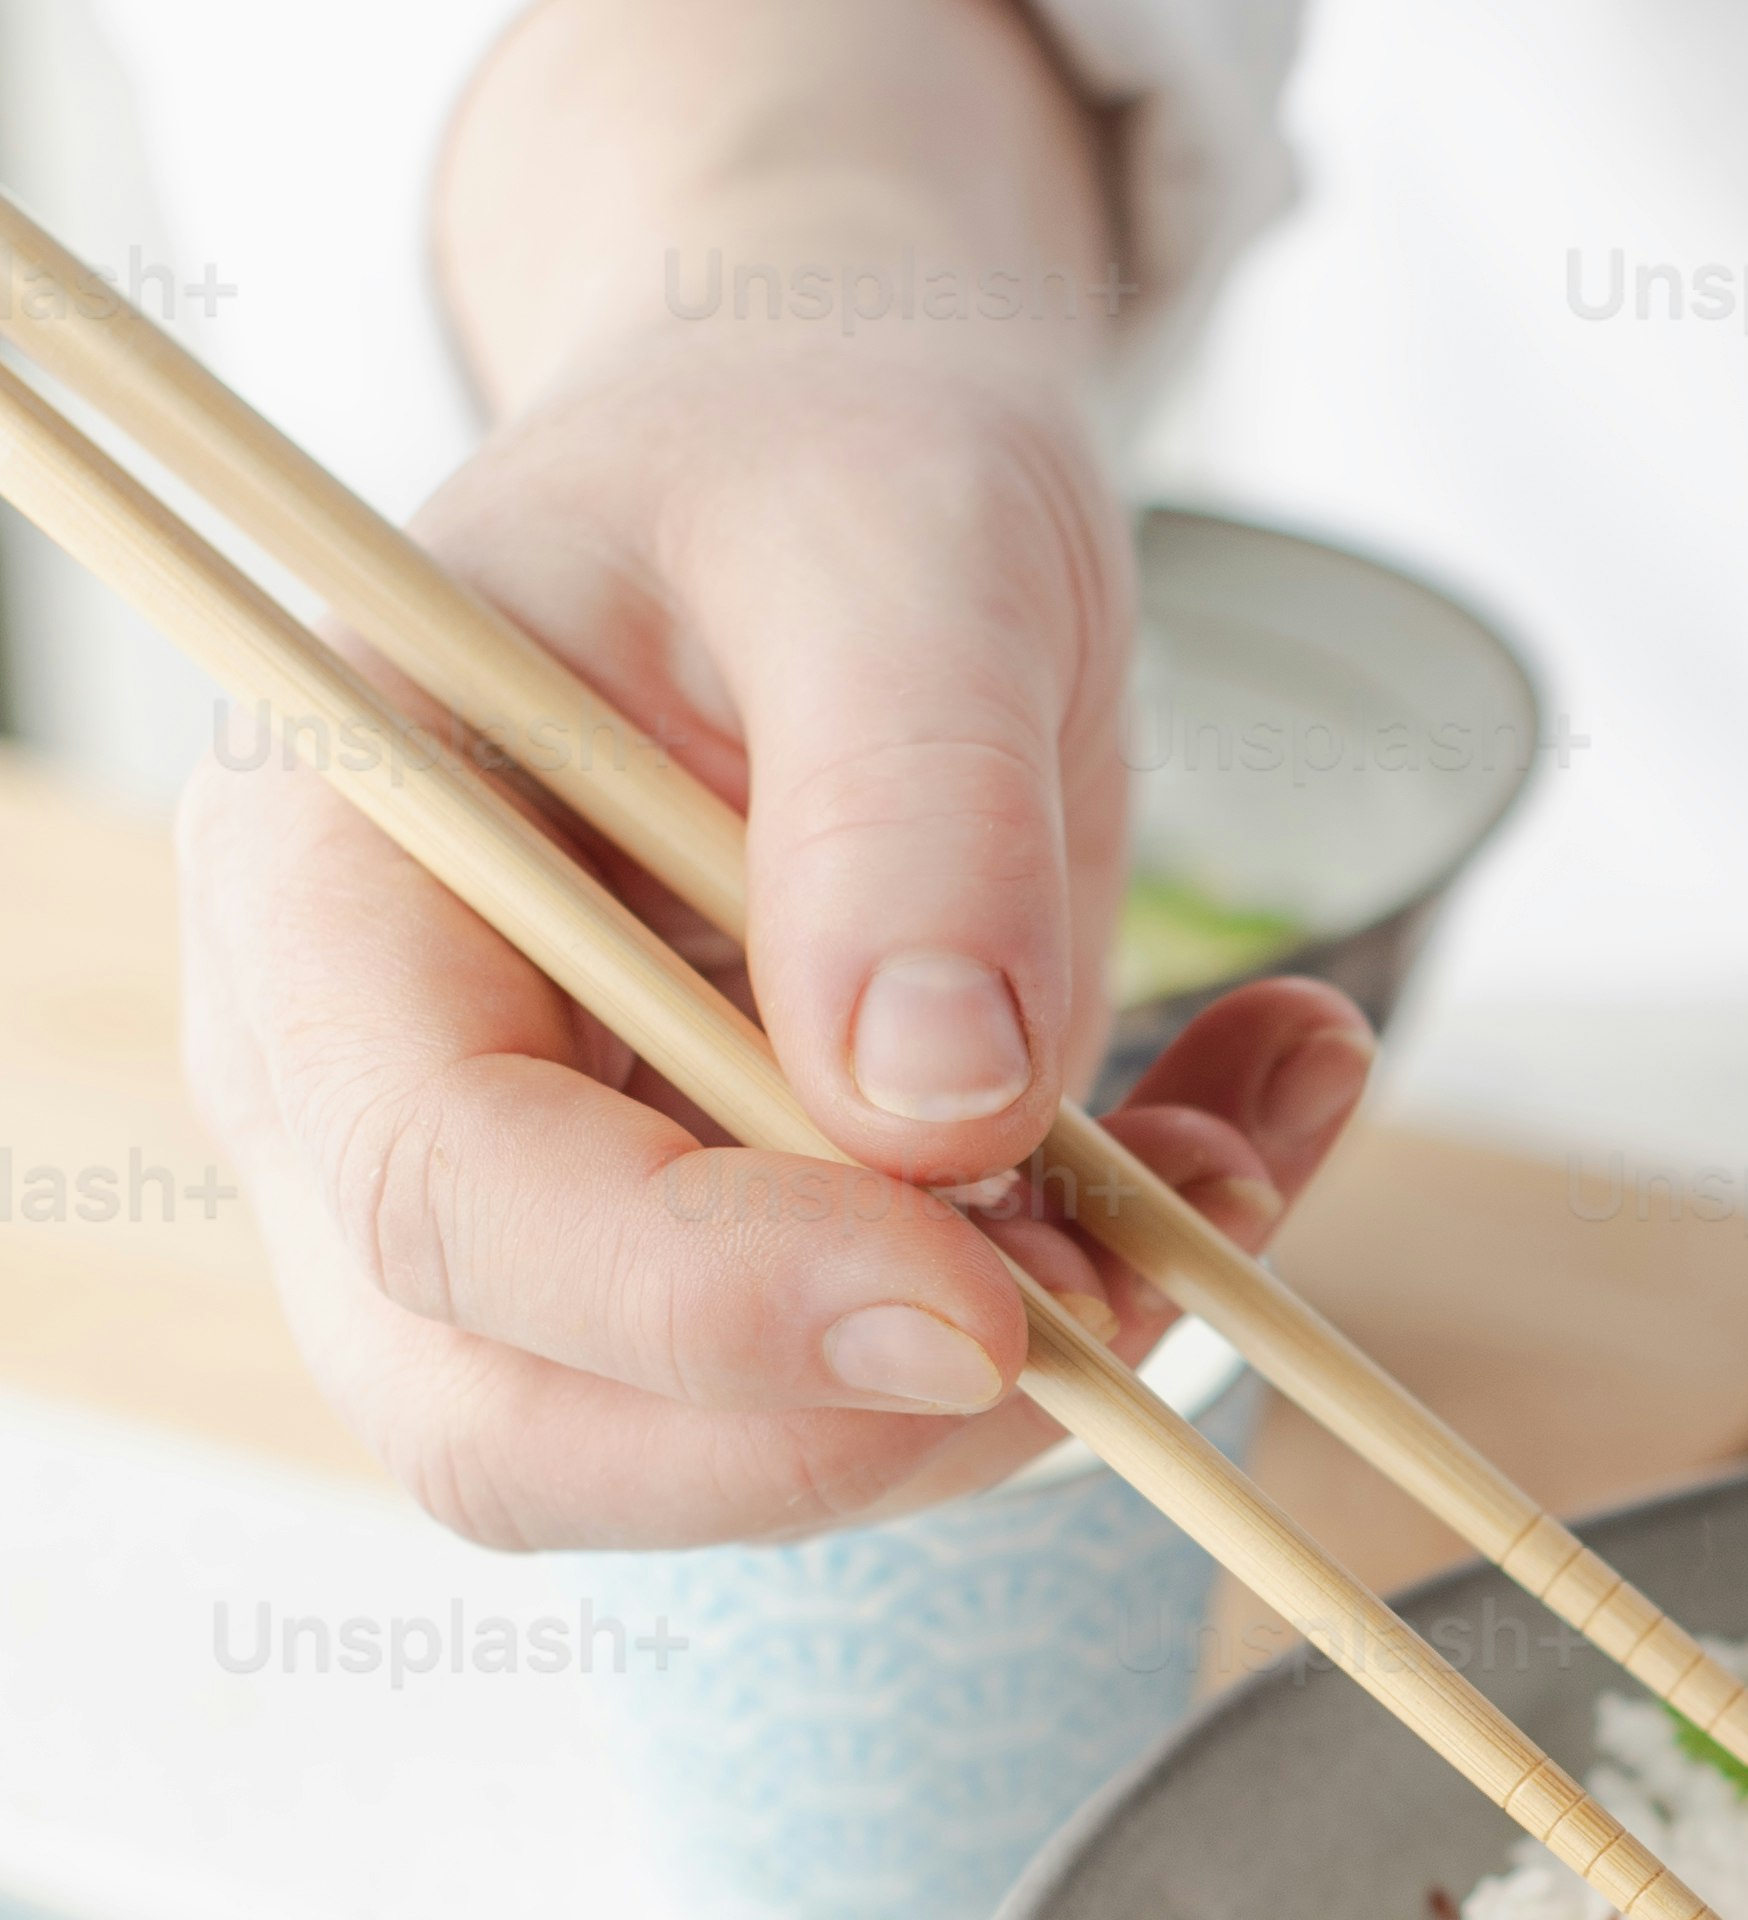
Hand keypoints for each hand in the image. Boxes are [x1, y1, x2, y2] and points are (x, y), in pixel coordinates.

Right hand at [177, 0, 1370, 1544]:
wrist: (837, 490)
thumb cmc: (819, 457)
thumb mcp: (903, 534)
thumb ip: (909, 797)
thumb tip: (937, 1112)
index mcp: (330, 873)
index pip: (444, 1185)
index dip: (700, 1297)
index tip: (974, 1307)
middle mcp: (359, 1086)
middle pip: (513, 1421)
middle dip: (849, 1425)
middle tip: (1136, 1286)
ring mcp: (514, 1209)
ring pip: (713, 1463)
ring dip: (1014, 1382)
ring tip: (1238, 1152)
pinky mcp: (699, 1274)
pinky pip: (873, 1400)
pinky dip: (1096, 1311)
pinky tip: (1245, 1129)